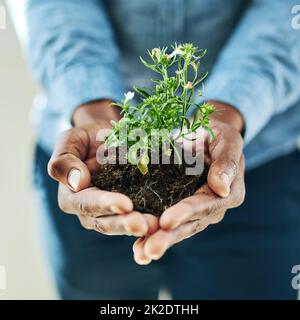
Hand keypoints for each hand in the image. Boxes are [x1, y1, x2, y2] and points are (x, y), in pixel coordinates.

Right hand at [48, 100, 158, 237]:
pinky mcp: (130, 208)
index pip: (87, 203)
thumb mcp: (70, 141)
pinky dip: (151, 220)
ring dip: (140, 226)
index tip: (125, 204)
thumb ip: (65, 161)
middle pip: (106, 221)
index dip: (105, 204)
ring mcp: (111, 212)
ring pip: (124, 224)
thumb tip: (77, 183)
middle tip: (143, 225)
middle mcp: (90, 210)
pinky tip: (164, 221)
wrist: (106, 137)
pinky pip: (140, 216)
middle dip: (125, 224)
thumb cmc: (85, 138)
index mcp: (72, 196)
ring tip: (157, 226)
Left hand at [133, 102, 245, 263]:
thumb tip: (221, 188)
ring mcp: (194, 211)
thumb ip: (227, 162)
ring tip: (140, 255)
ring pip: (177, 229)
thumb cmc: (218, 135)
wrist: (205, 137)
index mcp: (226, 193)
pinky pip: (166, 224)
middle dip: (169, 237)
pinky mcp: (179, 208)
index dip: (186, 213)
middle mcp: (211, 208)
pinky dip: (152, 235)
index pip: (205, 205)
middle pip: (189, 225)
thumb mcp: (227, 140)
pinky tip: (137, 249)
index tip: (166, 222)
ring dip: (158, 241)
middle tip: (149, 250)